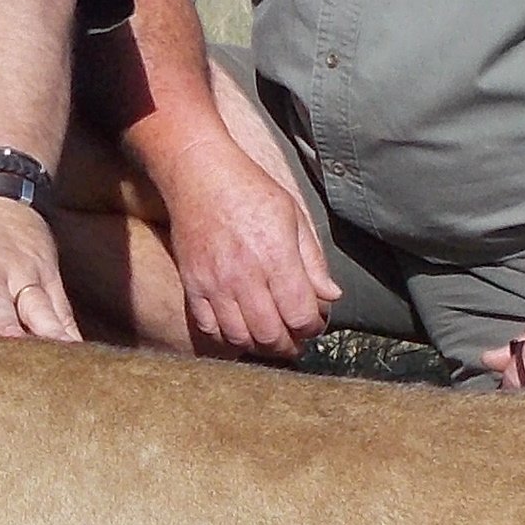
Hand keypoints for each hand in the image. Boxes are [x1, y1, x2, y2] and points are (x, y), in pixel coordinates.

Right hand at [160, 136, 334, 359]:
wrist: (199, 176)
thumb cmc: (251, 191)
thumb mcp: (294, 217)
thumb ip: (313, 260)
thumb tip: (331, 296)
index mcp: (276, 255)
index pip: (300, 314)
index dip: (313, 327)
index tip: (315, 323)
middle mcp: (244, 275)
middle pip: (271, 334)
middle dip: (290, 345)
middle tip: (296, 342)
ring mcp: (214, 284)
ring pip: (240, 338)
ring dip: (260, 347)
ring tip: (271, 340)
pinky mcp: (192, 286)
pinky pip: (209, 329)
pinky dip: (228, 340)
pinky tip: (242, 333)